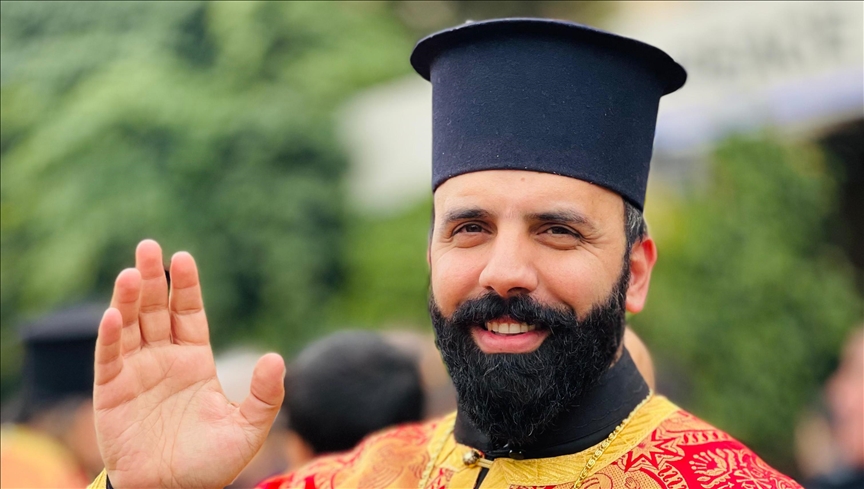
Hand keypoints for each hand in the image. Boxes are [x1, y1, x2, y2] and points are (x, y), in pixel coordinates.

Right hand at [94, 240, 284, 488]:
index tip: (184, 257)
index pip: (189, 313)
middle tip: (148, 246)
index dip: (185, 286)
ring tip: (131, 273)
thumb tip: (277, 357)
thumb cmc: (211, 463)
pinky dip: (109, 336)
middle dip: (153, 278)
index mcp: (194, 360)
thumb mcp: (248, 429)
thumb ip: (265, 395)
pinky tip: (113, 314)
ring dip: (128, 299)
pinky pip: (108, 359)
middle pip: (156, 310)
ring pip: (130, 327)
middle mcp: (163, 360)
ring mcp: (135, 374)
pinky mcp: (111, 394)